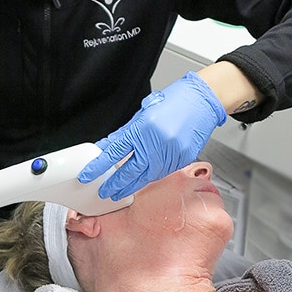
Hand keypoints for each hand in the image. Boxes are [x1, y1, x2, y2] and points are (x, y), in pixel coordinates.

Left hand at [78, 71, 225, 199]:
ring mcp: (170, 153)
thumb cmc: (176, 101)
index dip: (99, 165)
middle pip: (129, 170)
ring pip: (146, 176)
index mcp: (143, 128)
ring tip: (120, 191)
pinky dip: (149, 177)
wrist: (203, 100)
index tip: (88, 174)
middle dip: (115, 184)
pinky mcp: (182, 159)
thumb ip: (126, 132)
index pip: (114, 151)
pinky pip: (161, 173)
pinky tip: (141, 180)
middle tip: (104, 191)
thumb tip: (109, 146)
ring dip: (131, 185)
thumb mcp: (143, 113)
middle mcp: (156, 143)